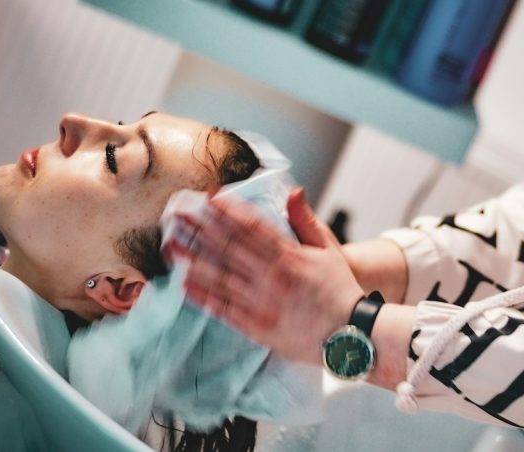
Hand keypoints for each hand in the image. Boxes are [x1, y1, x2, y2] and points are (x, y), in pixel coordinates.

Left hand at [175, 187, 364, 364]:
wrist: (351, 334)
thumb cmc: (340, 289)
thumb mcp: (328, 249)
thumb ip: (306, 220)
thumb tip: (292, 190)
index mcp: (289, 255)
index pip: (252, 227)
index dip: (228, 211)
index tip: (209, 198)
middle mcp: (271, 277)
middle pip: (229, 247)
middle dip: (201, 228)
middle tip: (178, 214)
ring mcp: (262, 302)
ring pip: (221, 276)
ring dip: (194, 258)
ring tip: (172, 245)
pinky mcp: (257, 327)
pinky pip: (224, 309)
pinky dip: (203, 296)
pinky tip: (185, 284)